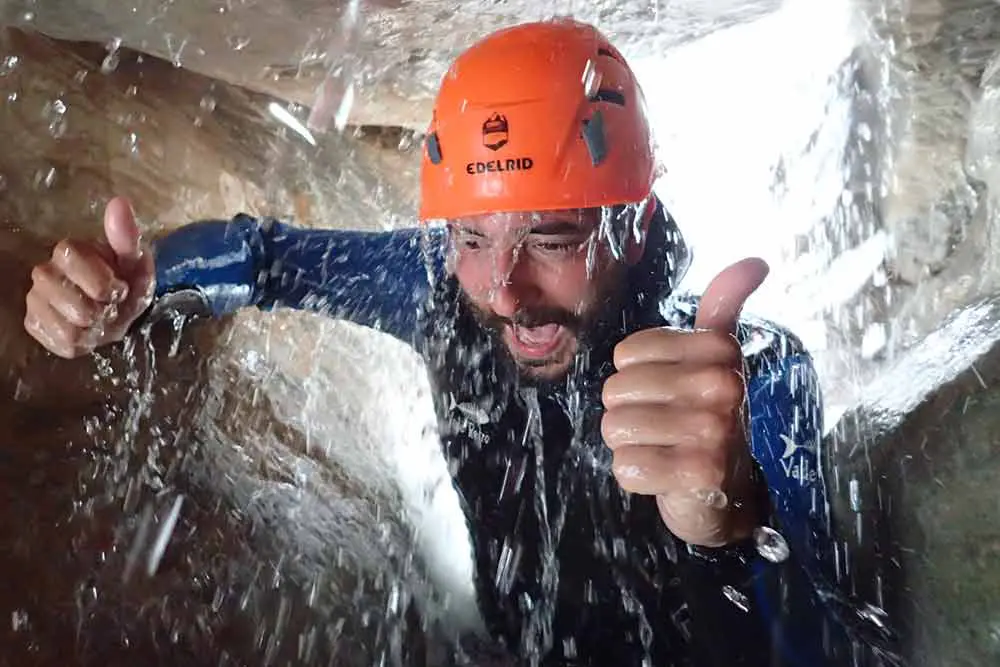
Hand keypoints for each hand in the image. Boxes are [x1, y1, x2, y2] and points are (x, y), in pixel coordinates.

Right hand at [24, 197, 155, 358]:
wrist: (118, 314)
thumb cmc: (125, 284)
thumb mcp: (136, 263)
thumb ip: (127, 237)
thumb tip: (119, 202)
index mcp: (68, 251)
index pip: (70, 257)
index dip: (103, 281)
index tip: (119, 288)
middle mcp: (45, 272)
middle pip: (67, 297)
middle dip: (100, 308)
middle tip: (111, 306)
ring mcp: (36, 299)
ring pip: (65, 323)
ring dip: (94, 327)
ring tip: (101, 319)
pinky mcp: (34, 325)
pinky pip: (61, 341)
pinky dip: (83, 341)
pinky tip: (88, 331)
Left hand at [601, 258, 768, 546]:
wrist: (728, 490)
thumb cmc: (710, 413)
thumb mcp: (717, 355)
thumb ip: (724, 305)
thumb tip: (756, 261)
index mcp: (720, 352)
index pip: (627, 353)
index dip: (636, 376)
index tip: (670, 390)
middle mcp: (722, 387)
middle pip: (615, 391)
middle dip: (629, 412)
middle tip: (664, 425)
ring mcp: (713, 433)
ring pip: (615, 427)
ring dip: (630, 443)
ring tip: (663, 447)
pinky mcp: (698, 475)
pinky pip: (626, 466)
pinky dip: (636, 474)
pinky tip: (664, 473)